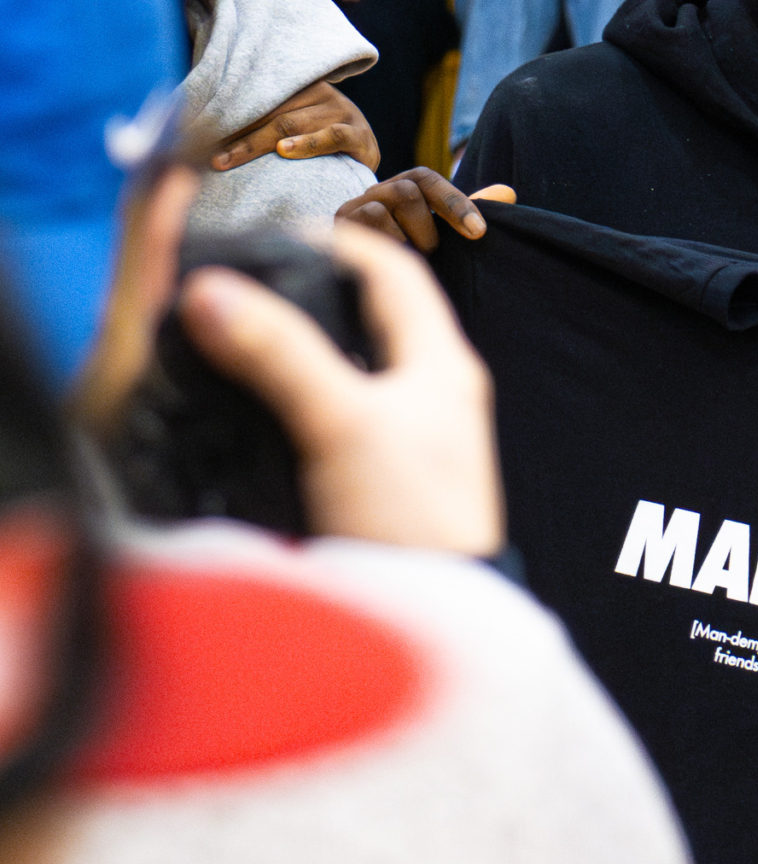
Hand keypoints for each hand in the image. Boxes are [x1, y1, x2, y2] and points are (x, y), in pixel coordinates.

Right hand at [177, 223, 503, 553]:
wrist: (429, 626)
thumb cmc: (408, 518)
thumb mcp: (342, 422)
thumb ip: (279, 354)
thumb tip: (209, 291)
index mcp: (443, 363)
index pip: (394, 272)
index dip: (338, 243)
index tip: (274, 238)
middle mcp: (432, 394)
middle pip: (368, 319)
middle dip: (309, 298)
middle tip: (245, 288)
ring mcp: (409, 442)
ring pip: (348, 371)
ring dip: (299, 353)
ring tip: (237, 342)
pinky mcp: (379, 486)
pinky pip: (334, 423)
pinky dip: (296, 406)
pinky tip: (254, 414)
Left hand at [210, 79, 379, 175]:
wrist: (370, 157)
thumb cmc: (324, 145)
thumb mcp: (298, 127)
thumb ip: (266, 124)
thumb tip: (208, 135)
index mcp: (304, 88)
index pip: (260, 100)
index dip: (229, 116)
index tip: (197, 134)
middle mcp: (324, 95)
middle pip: (269, 112)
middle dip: (234, 134)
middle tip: (207, 156)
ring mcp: (344, 113)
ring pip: (292, 123)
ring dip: (256, 142)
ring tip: (229, 157)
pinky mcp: (361, 136)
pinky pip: (333, 136)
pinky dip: (308, 144)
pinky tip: (284, 151)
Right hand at [335, 166, 515, 253]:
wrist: (362, 282)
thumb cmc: (414, 256)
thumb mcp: (444, 234)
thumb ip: (471, 213)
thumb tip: (508, 192)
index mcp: (406, 188)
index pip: (428, 179)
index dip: (456, 202)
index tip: (479, 232)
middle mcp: (379, 192)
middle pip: (407, 189)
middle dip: (428, 225)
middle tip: (434, 252)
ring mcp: (354, 207)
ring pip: (385, 206)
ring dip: (407, 236)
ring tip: (412, 259)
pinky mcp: (337, 227)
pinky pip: (366, 224)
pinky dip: (387, 243)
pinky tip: (392, 262)